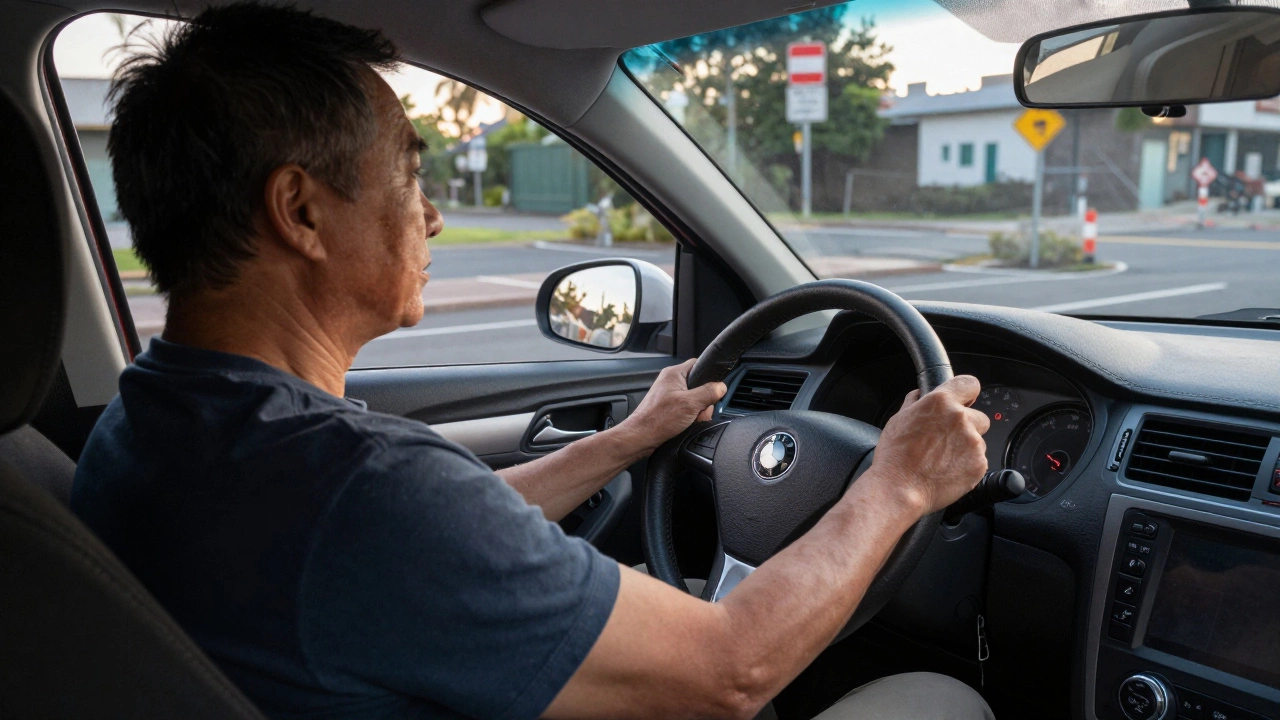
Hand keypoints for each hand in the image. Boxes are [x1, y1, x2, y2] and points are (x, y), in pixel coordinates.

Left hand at [621, 358, 726, 452]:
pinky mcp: (670, 408)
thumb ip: (708, 393)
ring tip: (690, 420)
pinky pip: (688, 410)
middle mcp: (672, 382)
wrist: (641, 437)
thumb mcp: (689, 404)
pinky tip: (687, 425)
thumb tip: (721, 387)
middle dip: (704, 402)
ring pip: (696, 400)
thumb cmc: (658, 419)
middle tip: (698, 411)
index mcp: (674, 374)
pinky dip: (691, 418)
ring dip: (698, 413)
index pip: (698, 364)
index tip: (714, 388)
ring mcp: (671, 396)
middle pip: (700, 386)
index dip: (709, 375)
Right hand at [865, 375, 989, 515]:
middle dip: (967, 426)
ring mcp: (972, 442)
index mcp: (940, 402)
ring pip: (978, 440)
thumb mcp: (898, 420)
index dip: (967, 393)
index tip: (964, 401)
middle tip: (946, 439)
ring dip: (966, 447)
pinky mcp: (979, 464)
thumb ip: (915, 403)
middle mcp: (960, 418)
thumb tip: (920, 395)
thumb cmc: (895, 457)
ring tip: (943, 459)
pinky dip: (967, 465)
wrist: (899, 488)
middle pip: (978, 416)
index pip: (969, 384)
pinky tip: (947, 470)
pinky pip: (978, 460)